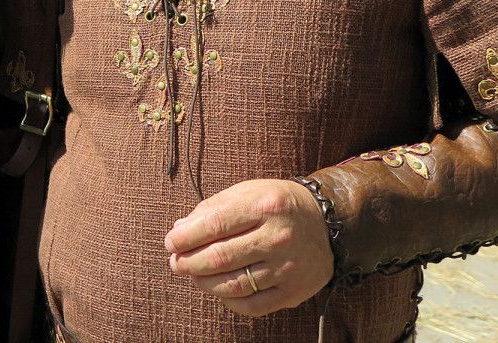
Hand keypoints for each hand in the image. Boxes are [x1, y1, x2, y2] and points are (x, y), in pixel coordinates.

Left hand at [165, 179, 333, 315]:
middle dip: (189, 262)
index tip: (171, 242)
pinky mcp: (293, 292)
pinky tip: (219, 288)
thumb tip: (179, 231)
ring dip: (204, 282)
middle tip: (176, 262)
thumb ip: (212, 209)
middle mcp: (278, 237)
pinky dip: (228, 300)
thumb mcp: (247, 192)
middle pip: (220, 257)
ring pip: (233, 284)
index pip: (214, 224)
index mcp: (264, 205)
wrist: (326, 222)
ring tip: (193, 275)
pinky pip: (251, 305)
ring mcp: (287, 268)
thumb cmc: (276, 205)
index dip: (185, 237)